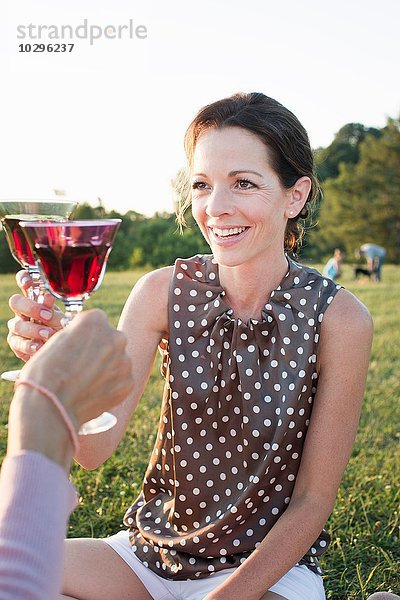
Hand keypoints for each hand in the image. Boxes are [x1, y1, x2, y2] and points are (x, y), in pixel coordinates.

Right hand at [7, 270, 63, 360]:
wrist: (60, 349)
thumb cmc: (60, 329)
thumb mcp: (61, 320)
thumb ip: (54, 311)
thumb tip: (47, 298)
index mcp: (35, 299)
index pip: (25, 284)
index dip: (23, 279)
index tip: (28, 282)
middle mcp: (23, 311)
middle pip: (16, 302)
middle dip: (30, 308)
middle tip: (46, 315)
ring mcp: (18, 326)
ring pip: (17, 324)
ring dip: (33, 329)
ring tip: (48, 334)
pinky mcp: (16, 343)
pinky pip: (17, 342)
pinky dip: (29, 345)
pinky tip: (39, 347)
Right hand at [19, 309, 133, 427]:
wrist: (50, 405)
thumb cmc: (46, 372)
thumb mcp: (58, 339)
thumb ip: (79, 334)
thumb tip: (88, 339)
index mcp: (95, 319)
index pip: (96, 322)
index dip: (85, 336)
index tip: (77, 347)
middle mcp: (115, 335)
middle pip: (111, 339)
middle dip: (101, 350)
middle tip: (83, 367)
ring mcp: (125, 360)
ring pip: (118, 360)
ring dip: (107, 368)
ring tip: (86, 382)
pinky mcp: (128, 382)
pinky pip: (122, 380)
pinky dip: (111, 386)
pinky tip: (93, 393)